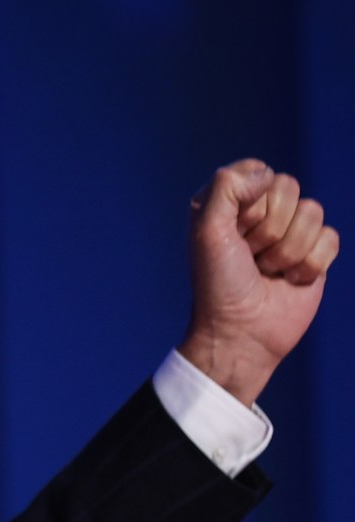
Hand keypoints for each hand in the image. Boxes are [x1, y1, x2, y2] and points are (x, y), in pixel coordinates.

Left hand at [179, 160, 338, 404]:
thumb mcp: (207, 233)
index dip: (250, 203)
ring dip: (287, 250)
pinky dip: (309, 265)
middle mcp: (260, 214)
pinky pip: (330, 238)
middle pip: (289, 189)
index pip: (259, 172)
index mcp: (229, 203)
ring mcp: (290, 233)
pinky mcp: (314, 255)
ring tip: (267, 272)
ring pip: (313, 212)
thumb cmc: (218, 285)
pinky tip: (290, 282)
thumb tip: (265, 173)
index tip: (233, 233)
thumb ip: (225, 188)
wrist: (240, 334)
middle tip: (250, 256)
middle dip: (269, 228)